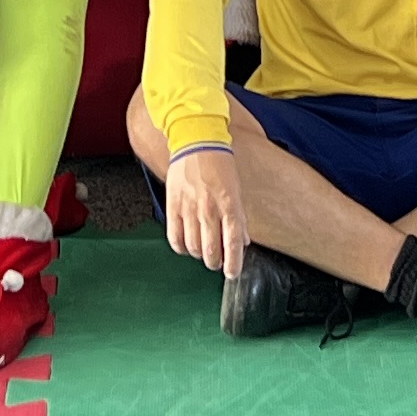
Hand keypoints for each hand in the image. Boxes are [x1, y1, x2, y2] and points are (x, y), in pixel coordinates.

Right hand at [163, 145, 246, 275]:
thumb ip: (239, 218)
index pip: (233, 243)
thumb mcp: (237, 190)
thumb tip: (243, 242)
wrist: (196, 141)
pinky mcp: (173, 205)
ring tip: (202, 251)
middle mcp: (210, 209)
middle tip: (216, 262)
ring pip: (193, 248)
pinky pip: (174, 237)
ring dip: (199, 255)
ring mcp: (189, 208)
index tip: (232, 274)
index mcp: (230, 205)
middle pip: (211, 251)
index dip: (233, 264)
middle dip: (215, 263)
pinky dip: (180, 247)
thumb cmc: (220, 165)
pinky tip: (185, 245)